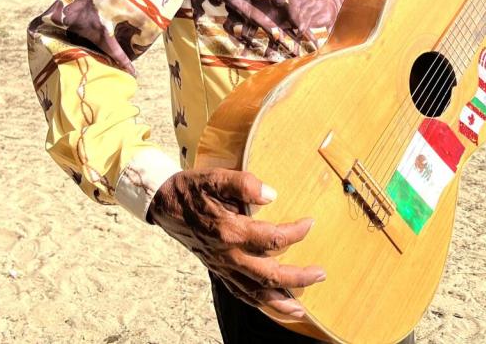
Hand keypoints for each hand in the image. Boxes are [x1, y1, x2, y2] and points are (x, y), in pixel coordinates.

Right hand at [149, 168, 322, 317]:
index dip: (296, 232)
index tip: (311, 222)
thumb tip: (270, 194)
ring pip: (254, 292)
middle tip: (321, 274)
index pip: (273, 239)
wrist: (165, 204)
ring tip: (300, 308)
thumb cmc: (193, 188)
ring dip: (279, 302)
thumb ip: (244, 184)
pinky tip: (271, 305)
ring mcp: (222, 266)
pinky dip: (257, 303)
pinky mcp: (218, 270)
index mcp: (231, 231)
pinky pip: (240, 292)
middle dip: (297, 278)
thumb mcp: (216, 177)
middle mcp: (228, 254)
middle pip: (269, 275)